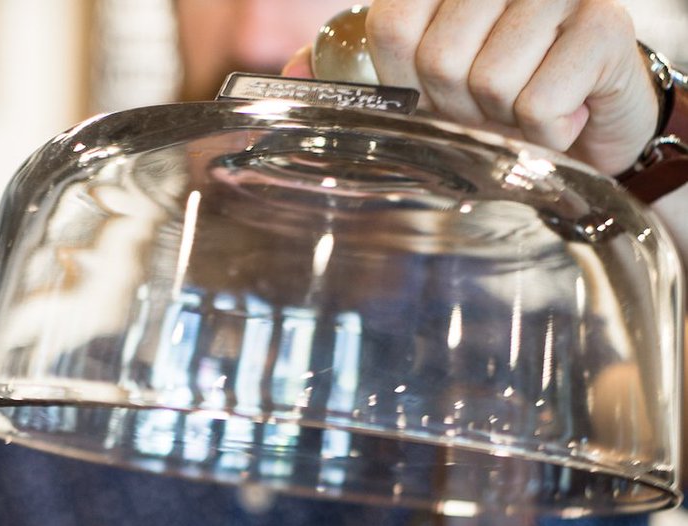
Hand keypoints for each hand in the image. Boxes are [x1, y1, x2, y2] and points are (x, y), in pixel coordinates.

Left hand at [287, 0, 659, 177]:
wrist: (590, 121)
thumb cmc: (497, 99)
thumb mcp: (420, 86)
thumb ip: (355, 71)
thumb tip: (291, 70)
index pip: (393, 23)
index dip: (405, 76)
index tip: (434, 86)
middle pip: (438, 57)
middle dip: (456, 103)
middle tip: (486, 104)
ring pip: (488, 81)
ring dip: (501, 119)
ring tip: (522, 107)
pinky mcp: (605, 28)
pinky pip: (537, 105)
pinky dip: (542, 131)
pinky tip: (559, 116)